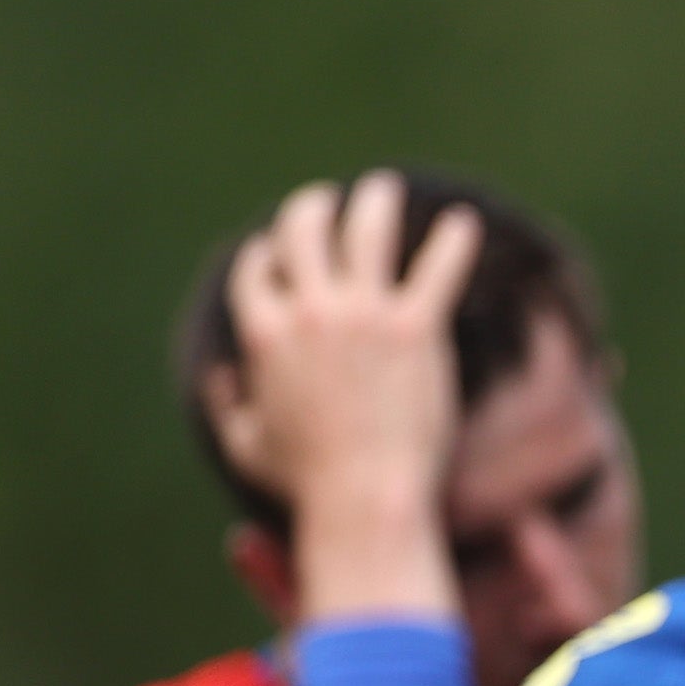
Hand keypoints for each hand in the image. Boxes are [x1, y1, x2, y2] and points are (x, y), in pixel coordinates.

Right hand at [199, 172, 473, 621]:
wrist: (364, 497)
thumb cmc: (306, 482)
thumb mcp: (245, 445)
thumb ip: (226, 406)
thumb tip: (219, 377)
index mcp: (262, 332)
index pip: (258, 269)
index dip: (269, 253)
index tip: (280, 247)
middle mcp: (309, 311)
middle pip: (304, 231)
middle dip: (312, 207)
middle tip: (331, 198)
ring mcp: (364, 314)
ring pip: (366, 231)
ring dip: (374, 202)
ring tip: (384, 188)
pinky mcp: (416, 328)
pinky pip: (438, 268)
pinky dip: (453, 241)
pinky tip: (465, 222)